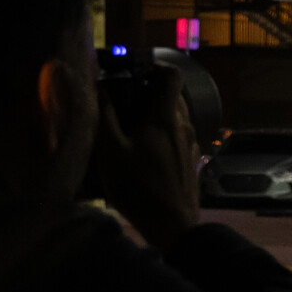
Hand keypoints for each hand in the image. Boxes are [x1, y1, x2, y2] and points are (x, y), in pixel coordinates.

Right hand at [96, 66, 201, 249]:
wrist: (174, 225)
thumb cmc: (139, 188)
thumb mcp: (111, 152)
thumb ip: (106, 116)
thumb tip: (100, 88)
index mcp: (165, 117)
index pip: (171, 74)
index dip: (154, 65)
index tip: (133, 71)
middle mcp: (183, 125)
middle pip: (171, 94)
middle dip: (148, 91)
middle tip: (123, 100)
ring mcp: (191, 143)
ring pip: (175, 115)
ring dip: (155, 113)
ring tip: (129, 126)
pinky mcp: (191, 159)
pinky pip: (177, 135)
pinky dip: (162, 132)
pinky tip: (144, 149)